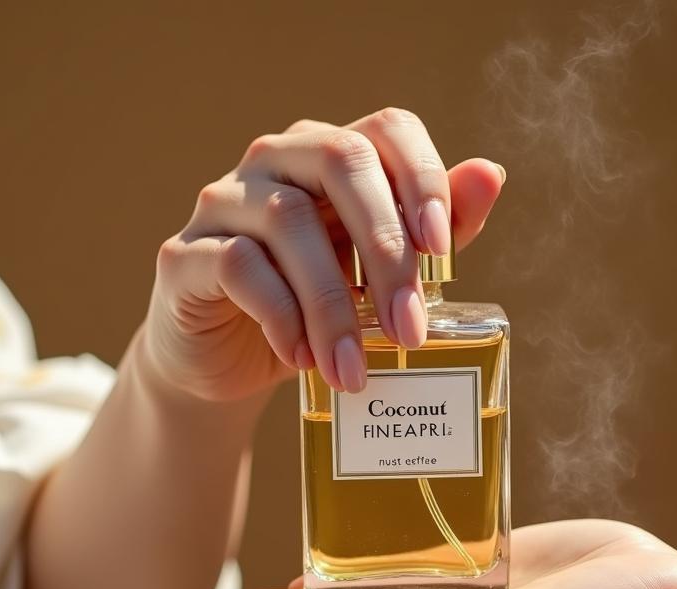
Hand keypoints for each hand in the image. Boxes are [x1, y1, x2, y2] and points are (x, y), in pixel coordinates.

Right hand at [141, 109, 504, 401]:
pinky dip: (280, 317)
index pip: (385, 130)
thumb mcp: (380, 281)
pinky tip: (302, 359)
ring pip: (289, 221)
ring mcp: (226, 201)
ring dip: (333, 305)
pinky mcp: (186, 253)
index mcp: (332, 158)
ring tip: (354, 370)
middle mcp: (278, 161)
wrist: (227, 365)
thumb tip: (491, 175)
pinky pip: (239, 267)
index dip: (423, 179)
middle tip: (410, 329)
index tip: (444, 256)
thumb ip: (432, 234)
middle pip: (340, 162)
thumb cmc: (313, 314)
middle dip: (386, 250)